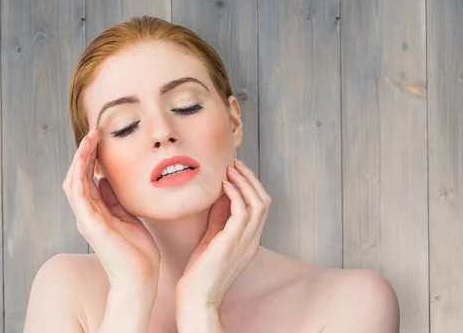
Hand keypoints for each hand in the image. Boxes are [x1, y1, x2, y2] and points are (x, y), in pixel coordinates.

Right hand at [63, 128, 160, 288]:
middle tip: (93, 132)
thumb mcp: (128, 216)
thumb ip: (115, 200)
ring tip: (89, 139)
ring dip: (80, 159)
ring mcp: (87, 219)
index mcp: (97, 211)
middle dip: (84, 153)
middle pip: (78, 176)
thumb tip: (107, 180)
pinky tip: (85, 160)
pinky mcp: (91, 225)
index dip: (91, 157)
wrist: (140, 276)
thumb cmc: (137, 250)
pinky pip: (79, 196)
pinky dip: (79, 176)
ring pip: (74, 182)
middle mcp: (88, 213)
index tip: (100, 137)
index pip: (88, 178)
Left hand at [175, 159, 271, 309]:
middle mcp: (253, 240)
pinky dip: (236, 194)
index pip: (261, 207)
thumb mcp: (213, 239)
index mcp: (251, 240)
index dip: (252, 186)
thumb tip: (220, 196)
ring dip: (245, 182)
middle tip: (236, 164)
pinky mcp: (232, 242)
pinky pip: (242, 211)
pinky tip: (223, 185)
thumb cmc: (201, 272)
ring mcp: (245, 242)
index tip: (237, 171)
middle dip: (252, 179)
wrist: (197, 297)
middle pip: (265, 201)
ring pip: (259, 203)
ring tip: (231, 169)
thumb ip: (219, 219)